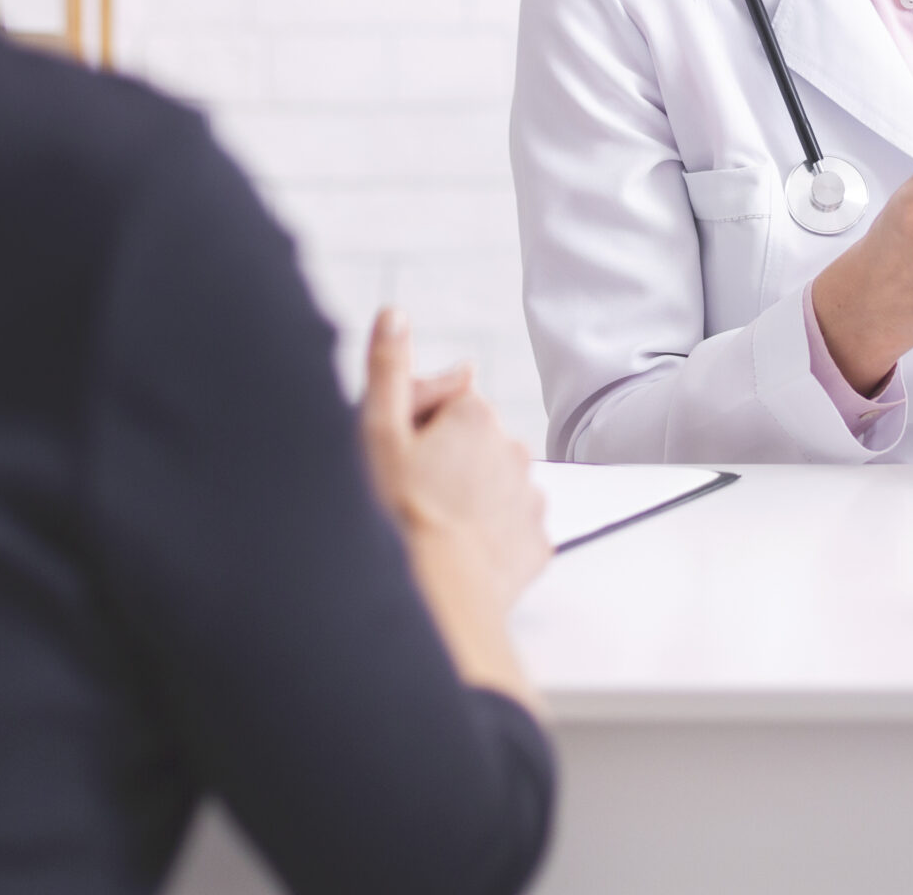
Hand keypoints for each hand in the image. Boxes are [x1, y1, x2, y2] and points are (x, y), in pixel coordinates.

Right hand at [359, 311, 550, 613]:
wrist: (438, 598)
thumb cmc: (398, 516)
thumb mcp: (377, 433)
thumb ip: (388, 369)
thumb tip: (394, 316)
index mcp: (476, 415)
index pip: (448, 403)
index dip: (417, 428)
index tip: (399, 458)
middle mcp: (514, 449)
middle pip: (473, 444)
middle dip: (446, 462)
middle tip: (410, 497)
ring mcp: (529, 498)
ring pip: (493, 487)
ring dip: (468, 499)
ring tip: (432, 529)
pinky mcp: (535, 542)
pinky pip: (510, 530)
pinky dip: (489, 538)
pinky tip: (457, 551)